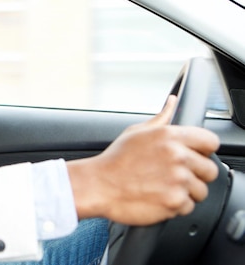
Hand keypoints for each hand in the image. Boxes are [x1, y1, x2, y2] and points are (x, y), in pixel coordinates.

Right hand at [67, 95, 219, 225]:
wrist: (98, 185)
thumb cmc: (116, 160)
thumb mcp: (136, 132)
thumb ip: (161, 118)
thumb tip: (172, 102)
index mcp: (170, 136)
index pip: (211, 141)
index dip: (203, 150)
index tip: (194, 156)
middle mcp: (177, 156)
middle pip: (210, 170)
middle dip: (196, 174)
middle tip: (174, 175)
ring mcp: (178, 180)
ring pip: (201, 190)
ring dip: (186, 192)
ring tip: (163, 187)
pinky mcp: (175, 201)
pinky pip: (188, 206)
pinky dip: (175, 205)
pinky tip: (158, 197)